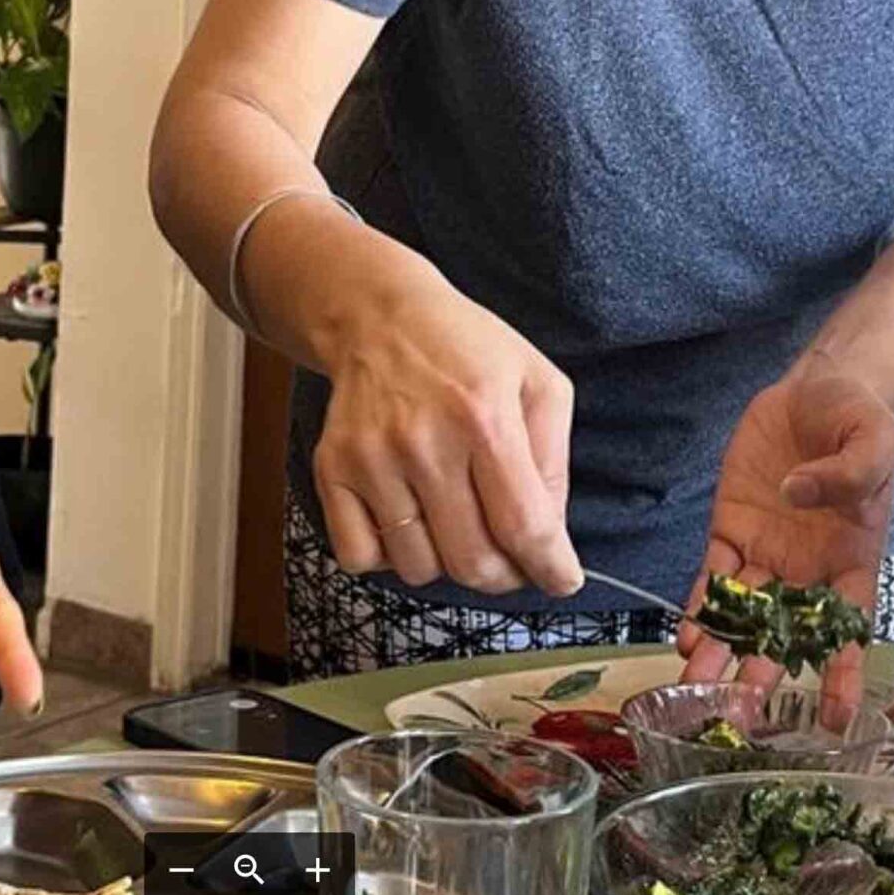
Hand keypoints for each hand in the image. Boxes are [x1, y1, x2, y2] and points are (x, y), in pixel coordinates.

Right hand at [310, 229, 581, 596]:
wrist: (379, 314)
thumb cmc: (466, 349)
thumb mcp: (538, 382)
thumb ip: (554, 461)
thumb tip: (548, 538)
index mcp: (484, 417)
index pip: (524, 526)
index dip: (551, 569)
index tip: (561, 579)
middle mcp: (423, 441)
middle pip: (472, 562)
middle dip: (504, 573)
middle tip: (509, 554)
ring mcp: (371, 458)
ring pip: (419, 569)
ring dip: (446, 561)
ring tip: (454, 519)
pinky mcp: (332, 467)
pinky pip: (360, 557)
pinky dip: (388, 555)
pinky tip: (407, 518)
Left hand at [679, 366, 893, 717]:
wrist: (819, 388)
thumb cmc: (858, 420)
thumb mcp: (873, 441)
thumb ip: (846, 473)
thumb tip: (801, 495)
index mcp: (854, 559)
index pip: (850, 626)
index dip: (842, 672)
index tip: (832, 717)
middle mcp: (809, 568)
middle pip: (786, 632)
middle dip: (764, 670)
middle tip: (740, 709)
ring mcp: (768, 551)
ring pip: (744, 612)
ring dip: (723, 648)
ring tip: (698, 684)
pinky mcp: (732, 527)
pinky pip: (715, 573)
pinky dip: (701, 603)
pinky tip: (687, 631)